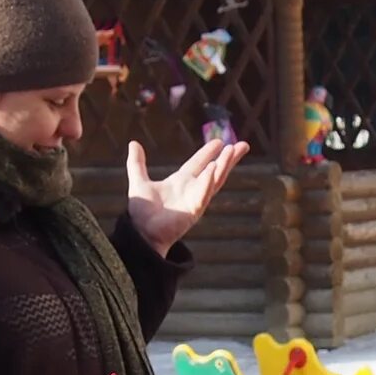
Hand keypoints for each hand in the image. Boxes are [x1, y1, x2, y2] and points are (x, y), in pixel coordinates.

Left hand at [126, 136, 247, 253]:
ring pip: (214, 180)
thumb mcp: (139, 182)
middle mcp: (192, 190)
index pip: (199, 163)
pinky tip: (214, 168)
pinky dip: (208, 181)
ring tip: (232, 150)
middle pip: (215, 171)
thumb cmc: (142, 213)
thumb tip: (133, 143)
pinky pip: (203, 194)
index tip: (220, 141)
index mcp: (181, 182)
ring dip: (224, 165)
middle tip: (242, 145)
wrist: (140, 233)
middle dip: (229, 158)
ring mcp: (195, 200)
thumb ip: (137, 163)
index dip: (209, 152)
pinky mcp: (193, 210)